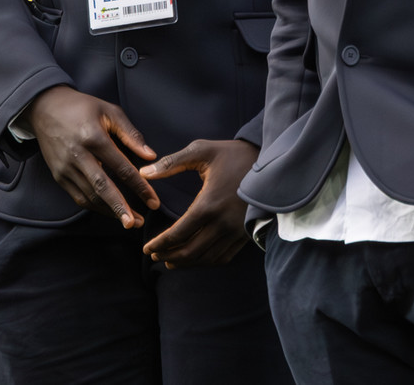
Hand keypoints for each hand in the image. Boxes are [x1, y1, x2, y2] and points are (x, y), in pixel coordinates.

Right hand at [25, 85, 159, 228]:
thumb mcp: (110, 111)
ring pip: (89, 196)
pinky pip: (78, 196)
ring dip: (109, 211)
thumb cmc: (82, 107)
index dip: (140, 186)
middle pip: (102, 187)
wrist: (44, 108)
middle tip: (137, 223)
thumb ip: (131, 134)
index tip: (154, 201)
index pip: (122, 168)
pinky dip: (94, 206)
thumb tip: (150, 156)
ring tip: (130, 221)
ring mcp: (65, 168)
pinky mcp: (58, 175)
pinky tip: (109, 211)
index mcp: (94, 138)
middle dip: (121, 208)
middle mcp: (78, 156)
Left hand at [138, 139, 257, 267]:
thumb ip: (171, 163)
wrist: (270, 161)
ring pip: (206, 258)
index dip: (159, 244)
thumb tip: (143, 172)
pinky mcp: (246, 234)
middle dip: (168, 256)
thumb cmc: (233, 154)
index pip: (177, 234)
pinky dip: (206, 261)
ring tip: (171, 260)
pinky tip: (196, 258)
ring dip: (186, 263)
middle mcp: (223, 223)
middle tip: (155, 255)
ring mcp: (236, 231)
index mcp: (209, 204)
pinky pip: (223, 257)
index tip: (146, 248)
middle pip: (190, 251)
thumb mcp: (202, 151)